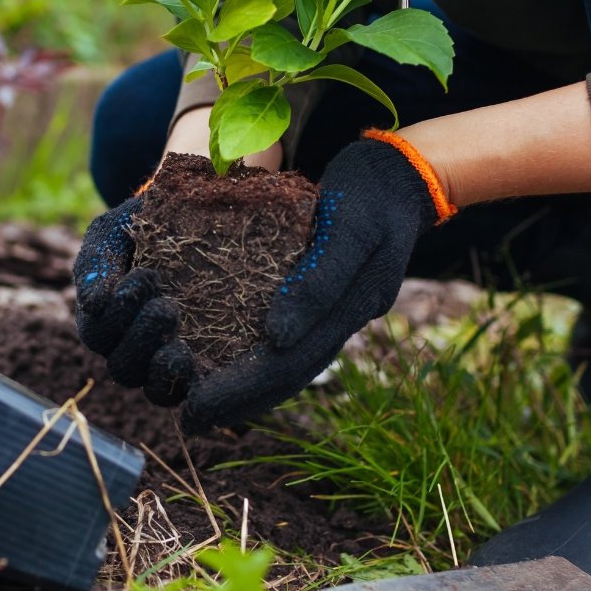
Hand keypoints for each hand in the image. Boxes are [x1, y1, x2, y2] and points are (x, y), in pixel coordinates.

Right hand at [73, 197, 196, 404]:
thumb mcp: (113, 232)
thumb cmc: (146, 223)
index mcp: (105, 317)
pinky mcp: (203, 365)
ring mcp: (164, 359)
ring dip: (162, 370)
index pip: (98, 335)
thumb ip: (96, 263)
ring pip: (152, 388)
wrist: (197, 215)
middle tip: (167, 307)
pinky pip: (189, 392)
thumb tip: (93, 305)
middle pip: (122, 367)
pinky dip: (191, 384)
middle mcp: (131, 345)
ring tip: (180, 347)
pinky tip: (199, 362)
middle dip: (141, 340)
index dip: (116, 315)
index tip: (145, 275)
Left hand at [180, 133, 451, 432]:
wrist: (403, 172)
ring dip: (247, 386)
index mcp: (352, 308)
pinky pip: (292, 339)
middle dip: (237, 399)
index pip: (290, 365)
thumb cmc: (370, 190)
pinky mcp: (328, 298)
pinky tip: (227, 359)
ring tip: (198, 398)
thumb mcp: (349, 225)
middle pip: (287, 374)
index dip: (241, 391)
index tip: (195, 408)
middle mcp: (345, 319)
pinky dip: (258, 355)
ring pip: (290, 364)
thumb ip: (317, 280)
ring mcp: (339, 311)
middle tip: (187, 418)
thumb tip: (276, 338)